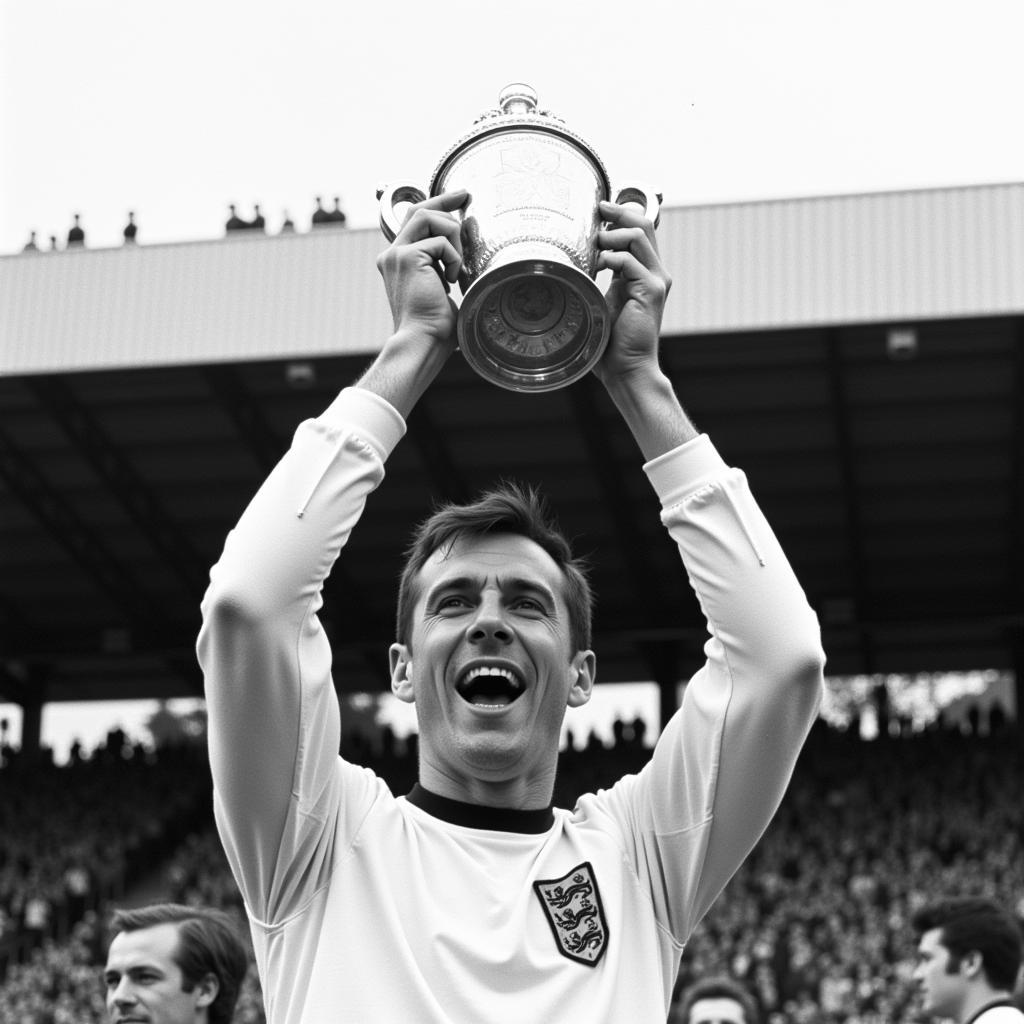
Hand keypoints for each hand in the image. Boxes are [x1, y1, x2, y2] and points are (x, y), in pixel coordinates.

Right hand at [375, 190, 469, 348]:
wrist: (422, 341)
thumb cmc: (435, 327)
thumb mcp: (439, 291)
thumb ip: (441, 268)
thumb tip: (460, 254)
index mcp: (398, 262)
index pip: (414, 221)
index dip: (437, 206)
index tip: (459, 198)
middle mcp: (392, 255)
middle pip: (419, 211)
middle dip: (445, 201)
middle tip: (467, 196)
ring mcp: (397, 254)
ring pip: (429, 217)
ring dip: (452, 234)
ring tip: (458, 262)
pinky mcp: (407, 257)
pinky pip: (439, 241)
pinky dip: (452, 258)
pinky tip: (451, 279)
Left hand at [591, 199, 671, 386]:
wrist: (625, 369)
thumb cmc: (609, 343)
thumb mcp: (599, 302)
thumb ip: (596, 278)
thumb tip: (574, 259)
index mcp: (642, 273)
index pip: (639, 230)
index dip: (621, 213)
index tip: (598, 208)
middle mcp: (654, 272)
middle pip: (643, 223)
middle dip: (618, 211)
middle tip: (597, 210)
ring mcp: (656, 280)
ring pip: (639, 234)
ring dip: (612, 233)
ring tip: (595, 245)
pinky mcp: (652, 290)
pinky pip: (631, 259)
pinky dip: (611, 257)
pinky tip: (597, 268)